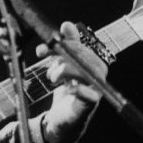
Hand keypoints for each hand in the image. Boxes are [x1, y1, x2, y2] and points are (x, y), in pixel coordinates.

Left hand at [36, 21, 106, 142]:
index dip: (61, 45)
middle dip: (60, 57)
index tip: (43, 48)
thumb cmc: (64, 88)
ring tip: (53, 77)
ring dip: (63, 71)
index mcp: (92, 61)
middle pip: (82, 57)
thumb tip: (67, 24)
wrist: (60, 117)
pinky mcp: (90, 104)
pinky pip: (88, 94)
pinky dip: (77, 89)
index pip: (79, 46)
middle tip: (47, 61)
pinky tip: (68, 89)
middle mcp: (98, 74)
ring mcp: (96, 89)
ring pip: (83, 72)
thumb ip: (66, 45)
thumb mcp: (61, 63)